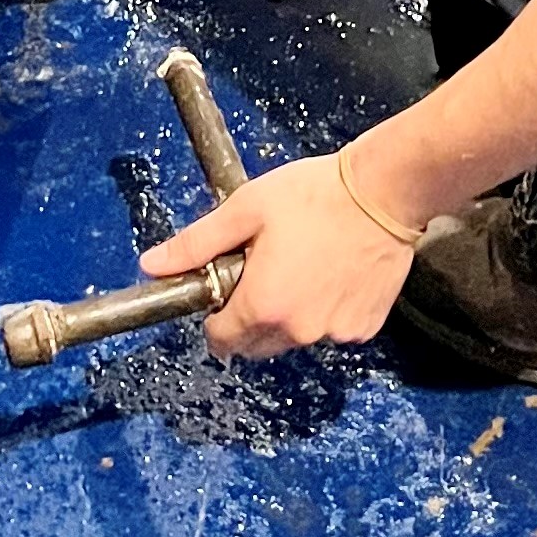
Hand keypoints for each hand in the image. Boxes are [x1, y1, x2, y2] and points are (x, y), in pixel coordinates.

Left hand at [141, 154, 416, 355]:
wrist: (385, 192)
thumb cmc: (314, 195)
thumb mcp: (245, 210)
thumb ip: (196, 244)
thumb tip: (151, 265)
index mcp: (262, 305)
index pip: (221, 340)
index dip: (217, 316)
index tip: (229, 288)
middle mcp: (298, 330)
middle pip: (256, 345)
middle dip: (251, 316)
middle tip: (267, 269)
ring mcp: (335, 333)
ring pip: (295, 337)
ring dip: (290, 315)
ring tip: (304, 265)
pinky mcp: (364, 328)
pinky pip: (332, 329)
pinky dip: (327, 311)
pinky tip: (334, 273)